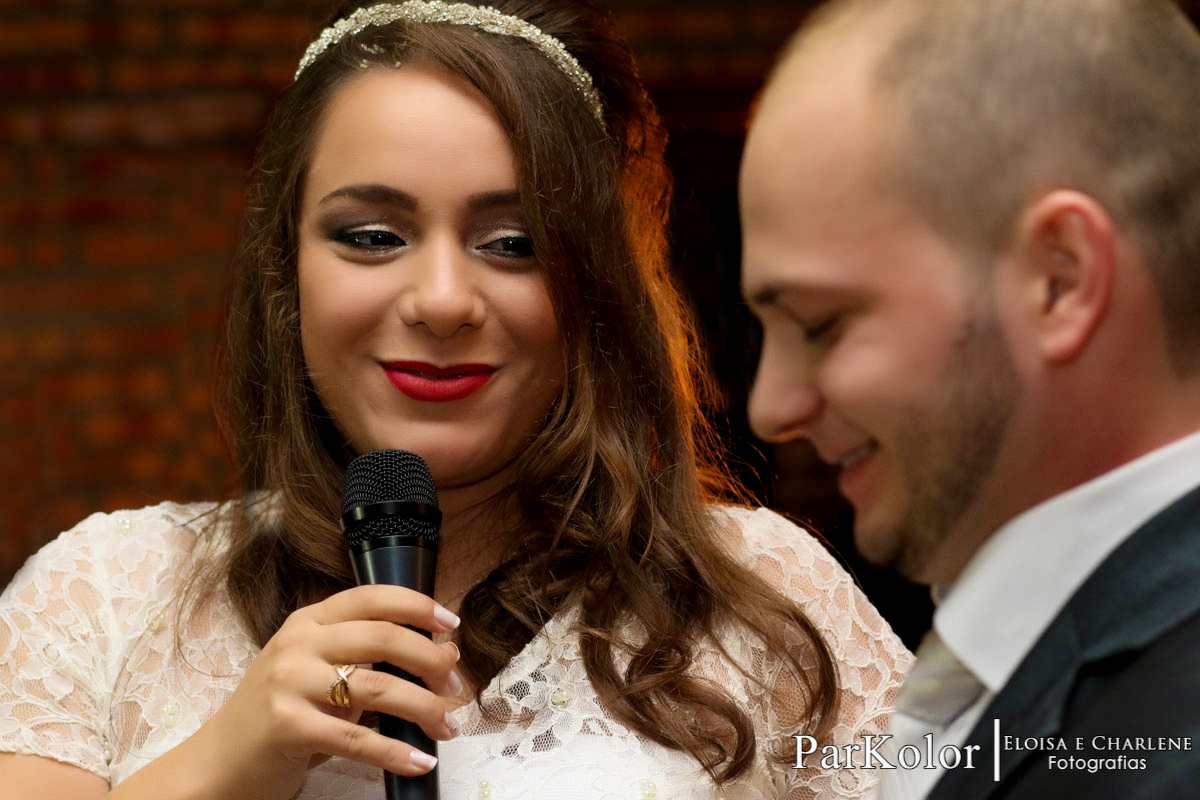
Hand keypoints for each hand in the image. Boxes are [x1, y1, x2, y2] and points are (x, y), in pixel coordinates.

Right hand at [193, 584, 461, 799]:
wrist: (220, 761)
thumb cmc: (279, 714)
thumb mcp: (315, 669)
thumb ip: (363, 656)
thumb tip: (439, 655)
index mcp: (309, 622)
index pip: (372, 598)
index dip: (417, 607)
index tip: (451, 624)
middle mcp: (298, 644)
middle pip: (383, 638)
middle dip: (430, 660)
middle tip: (456, 684)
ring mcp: (289, 683)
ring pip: (377, 688)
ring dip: (424, 708)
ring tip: (448, 727)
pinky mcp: (288, 727)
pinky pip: (357, 738)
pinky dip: (395, 752)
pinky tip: (419, 760)